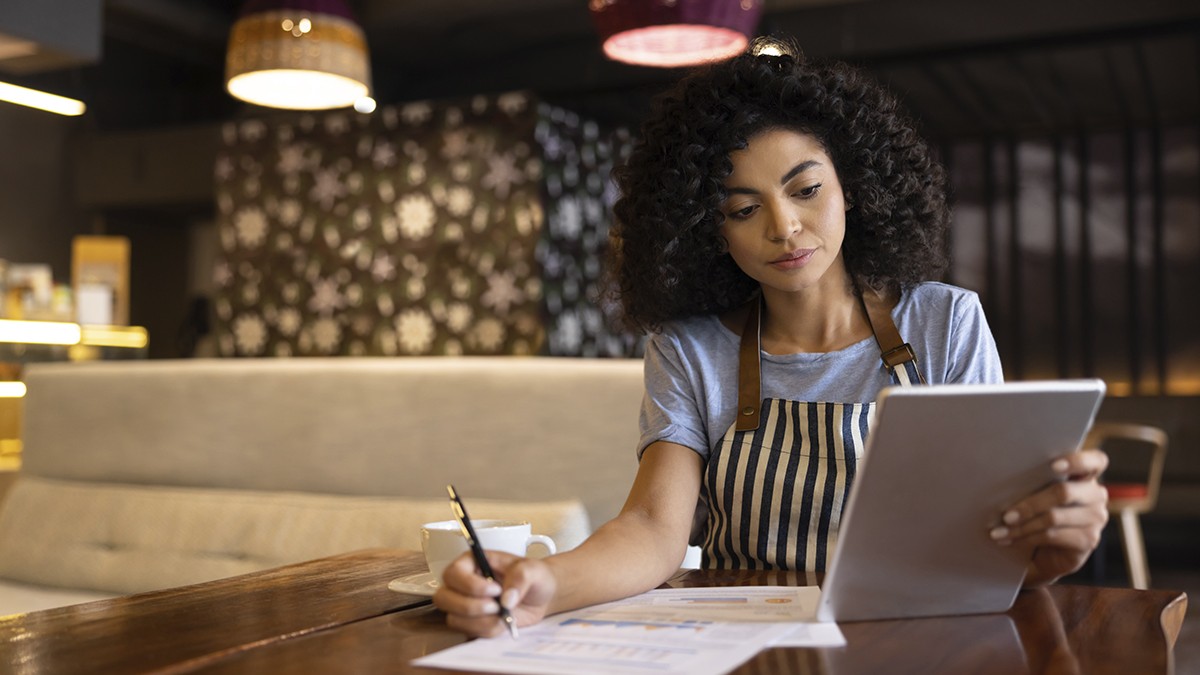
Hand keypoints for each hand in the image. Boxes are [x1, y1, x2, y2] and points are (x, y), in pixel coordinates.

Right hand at [432, 550, 557, 636]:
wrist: (541, 596)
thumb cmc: (532, 576)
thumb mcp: (532, 569)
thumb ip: (521, 578)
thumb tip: (506, 599)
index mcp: (471, 563)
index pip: (453, 573)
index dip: (470, 585)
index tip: (496, 589)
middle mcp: (462, 584)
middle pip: (443, 598)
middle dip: (469, 606)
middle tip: (495, 605)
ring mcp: (464, 605)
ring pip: (454, 619)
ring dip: (481, 620)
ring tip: (503, 613)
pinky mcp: (472, 623)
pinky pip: (470, 632)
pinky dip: (488, 630)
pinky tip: (502, 621)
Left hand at [991, 448, 1109, 585]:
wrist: (1047, 548)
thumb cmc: (1038, 509)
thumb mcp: (1038, 490)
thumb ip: (1034, 479)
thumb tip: (1002, 473)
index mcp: (1086, 474)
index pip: (1094, 461)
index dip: (1076, 461)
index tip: (1053, 465)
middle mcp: (1096, 494)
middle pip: (1063, 492)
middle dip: (1030, 505)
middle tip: (1005, 516)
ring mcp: (1096, 518)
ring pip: (1053, 517)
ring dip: (1021, 527)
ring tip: (998, 532)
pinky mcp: (1089, 539)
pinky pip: (1053, 536)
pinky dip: (1026, 538)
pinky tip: (1008, 540)